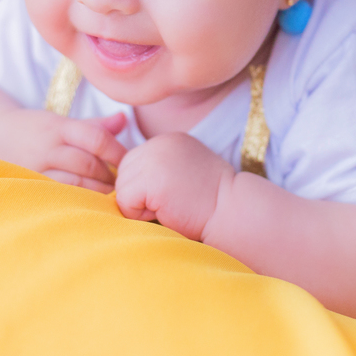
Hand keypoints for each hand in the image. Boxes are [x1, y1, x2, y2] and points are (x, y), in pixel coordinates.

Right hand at [0, 108, 127, 192]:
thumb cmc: (34, 130)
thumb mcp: (61, 121)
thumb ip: (94, 125)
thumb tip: (124, 119)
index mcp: (58, 127)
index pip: (96, 139)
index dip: (117, 152)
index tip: (127, 163)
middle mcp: (47, 148)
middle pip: (88, 165)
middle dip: (110, 177)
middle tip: (123, 184)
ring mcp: (35, 170)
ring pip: (75, 185)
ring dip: (97, 193)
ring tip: (109, 196)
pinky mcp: (28, 187)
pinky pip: (58, 198)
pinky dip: (77, 202)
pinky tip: (88, 206)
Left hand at [115, 132, 233, 240]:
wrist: (233, 212)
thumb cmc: (211, 203)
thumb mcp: (184, 172)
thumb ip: (160, 168)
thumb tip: (127, 182)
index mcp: (168, 140)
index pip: (133, 163)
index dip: (147, 187)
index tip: (176, 194)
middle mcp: (159, 142)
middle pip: (123, 173)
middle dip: (140, 195)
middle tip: (172, 203)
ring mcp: (155, 158)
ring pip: (122, 188)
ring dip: (140, 206)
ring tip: (170, 207)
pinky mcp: (152, 179)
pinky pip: (124, 201)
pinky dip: (139, 215)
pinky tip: (166, 212)